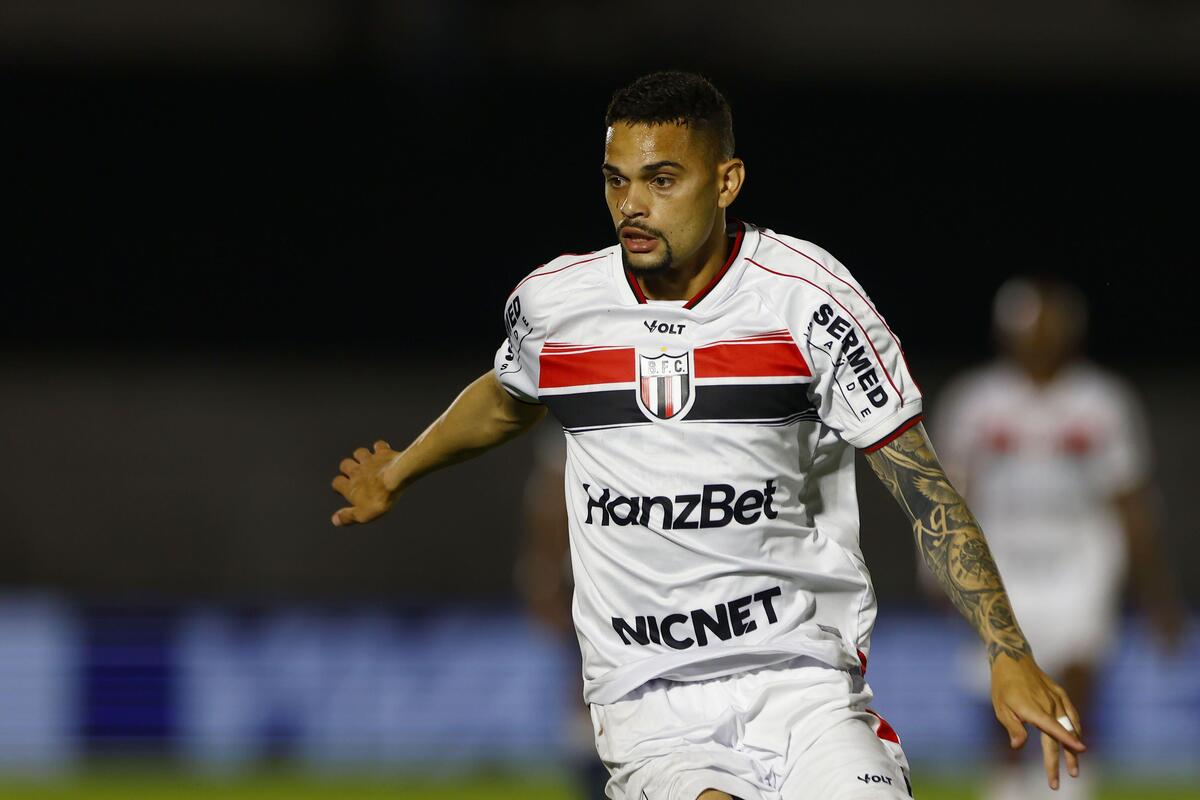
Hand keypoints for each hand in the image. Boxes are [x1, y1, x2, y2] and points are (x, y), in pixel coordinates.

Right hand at [330, 440, 401, 525]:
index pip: (336, 482)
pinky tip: (383, 452)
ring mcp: (369, 460)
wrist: (397, 478)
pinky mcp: (383, 453)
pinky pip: (379, 445)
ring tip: (367, 462)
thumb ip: (348, 516)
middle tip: (355, 474)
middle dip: (347, 468)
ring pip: (359, 452)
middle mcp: (356, 470)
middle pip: (345, 464)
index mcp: (350, 486)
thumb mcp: (363, 515)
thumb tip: (334, 520)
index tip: (344, 489)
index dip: (339, 485)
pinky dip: (380, 448)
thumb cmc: (380, 498)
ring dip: (361, 456)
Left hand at [991, 654, 1084, 789]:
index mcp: (1033, 709)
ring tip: (1074, 766)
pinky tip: (1077, 739)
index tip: (1080, 751)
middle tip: (1066, 777)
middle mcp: (1048, 704)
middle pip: (1060, 735)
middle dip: (1064, 758)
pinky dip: (1076, 728)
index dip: (1066, 741)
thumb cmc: (1003, 686)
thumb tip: (1018, 746)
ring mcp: (1056, 698)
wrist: (1012, 660)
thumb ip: (1013, 728)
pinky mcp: (1060, 693)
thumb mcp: (1001, 708)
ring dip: (1074, 747)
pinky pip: (1072, 713)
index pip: (1052, 729)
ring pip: (1070, 725)